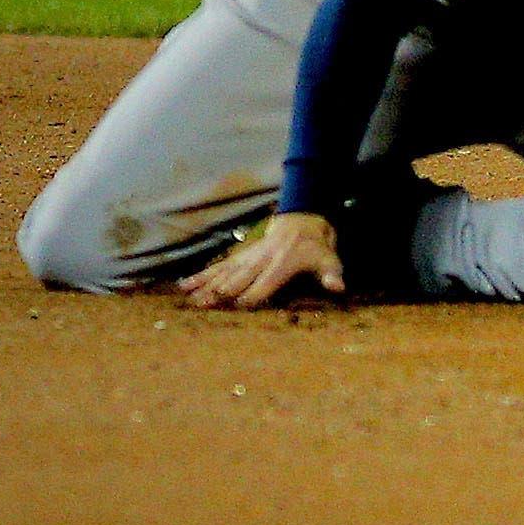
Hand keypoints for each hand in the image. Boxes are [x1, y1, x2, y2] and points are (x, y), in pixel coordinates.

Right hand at [182, 212, 344, 310]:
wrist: (301, 220)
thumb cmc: (316, 247)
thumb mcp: (330, 259)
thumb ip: (332, 274)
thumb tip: (339, 287)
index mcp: (283, 263)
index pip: (267, 281)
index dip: (255, 292)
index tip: (241, 304)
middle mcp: (262, 260)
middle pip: (240, 278)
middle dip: (223, 291)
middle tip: (206, 304)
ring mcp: (248, 257)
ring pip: (224, 273)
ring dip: (207, 286)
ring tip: (191, 299)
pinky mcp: (239, 256)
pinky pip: (219, 267)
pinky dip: (201, 276)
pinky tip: (184, 285)